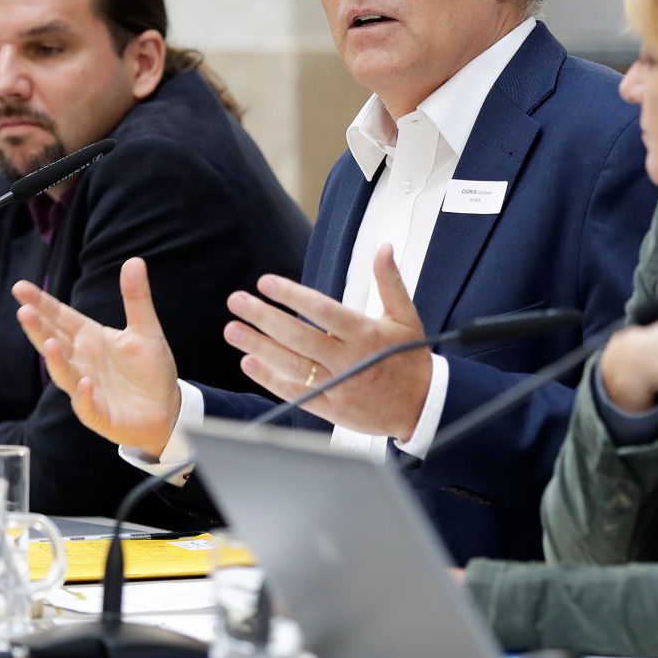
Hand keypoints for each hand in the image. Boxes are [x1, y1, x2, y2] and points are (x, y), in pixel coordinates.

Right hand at [12, 257, 182, 456]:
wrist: (165, 409)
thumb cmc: (150, 370)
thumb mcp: (146, 330)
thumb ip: (136, 298)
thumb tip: (134, 260)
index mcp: (89, 338)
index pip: (60, 317)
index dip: (41, 303)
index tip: (20, 288)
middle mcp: (82, 361)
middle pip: (54, 342)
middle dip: (38, 329)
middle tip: (24, 311)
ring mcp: (86, 388)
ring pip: (64, 373)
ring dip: (55, 360)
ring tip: (48, 344)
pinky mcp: (99, 414)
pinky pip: (87, 405)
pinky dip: (84, 396)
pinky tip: (84, 383)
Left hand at [225, 244, 430, 440]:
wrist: (423, 406)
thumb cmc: (410, 358)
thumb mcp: (406, 316)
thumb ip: (390, 281)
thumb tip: (383, 248)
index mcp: (366, 333)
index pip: (322, 310)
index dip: (292, 295)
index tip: (266, 283)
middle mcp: (349, 359)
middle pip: (299, 336)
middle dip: (264, 317)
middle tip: (237, 301)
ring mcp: (339, 385)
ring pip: (292, 364)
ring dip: (259, 346)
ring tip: (233, 330)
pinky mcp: (332, 408)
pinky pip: (297, 392)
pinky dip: (271, 379)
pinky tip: (249, 363)